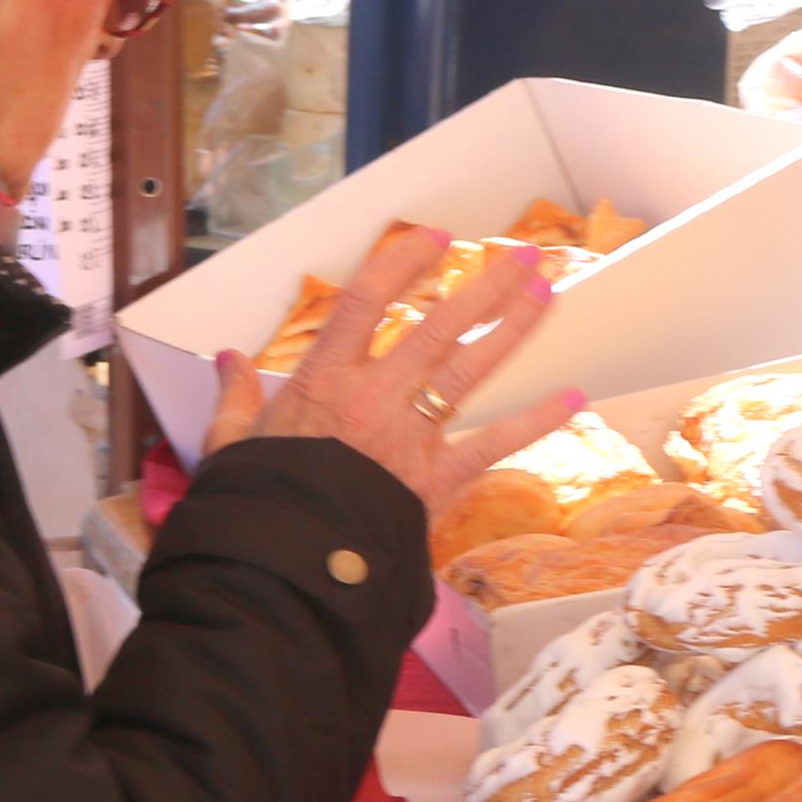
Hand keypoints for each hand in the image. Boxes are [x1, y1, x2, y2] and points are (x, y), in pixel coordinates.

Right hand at [203, 223, 579, 512]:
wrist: (284, 563)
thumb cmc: (257, 503)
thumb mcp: (232, 446)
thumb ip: (236, 398)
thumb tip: (228, 360)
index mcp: (323, 381)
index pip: (365, 301)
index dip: (403, 263)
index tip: (437, 238)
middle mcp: (373, 397)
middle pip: (436, 326)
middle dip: (483, 286)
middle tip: (520, 254)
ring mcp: (409, 436)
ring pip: (468, 369)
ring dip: (511, 327)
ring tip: (547, 291)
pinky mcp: (435, 479)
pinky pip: (493, 443)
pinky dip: (535, 421)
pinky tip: (573, 396)